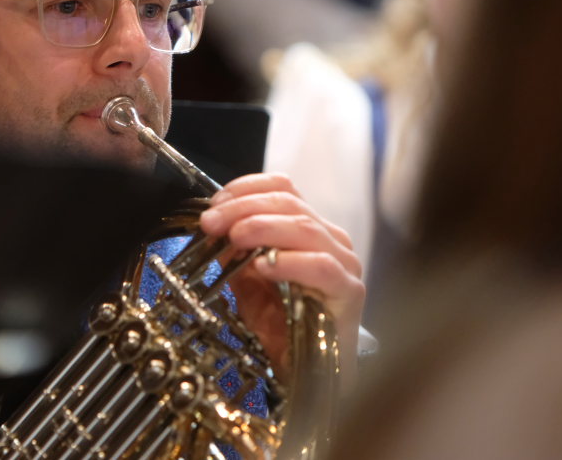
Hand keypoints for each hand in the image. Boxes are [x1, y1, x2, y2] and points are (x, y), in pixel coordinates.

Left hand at [198, 172, 364, 389]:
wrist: (305, 374)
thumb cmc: (281, 325)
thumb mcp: (245, 281)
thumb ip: (233, 252)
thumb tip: (214, 227)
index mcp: (308, 227)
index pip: (282, 187)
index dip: (246, 188)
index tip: (214, 204)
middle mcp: (330, 239)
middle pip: (290, 203)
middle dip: (243, 207)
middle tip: (212, 222)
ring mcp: (344, 264)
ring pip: (305, 227)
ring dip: (262, 227)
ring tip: (233, 237)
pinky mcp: (350, 292)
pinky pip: (321, 266)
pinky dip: (288, 261)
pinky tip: (262, 266)